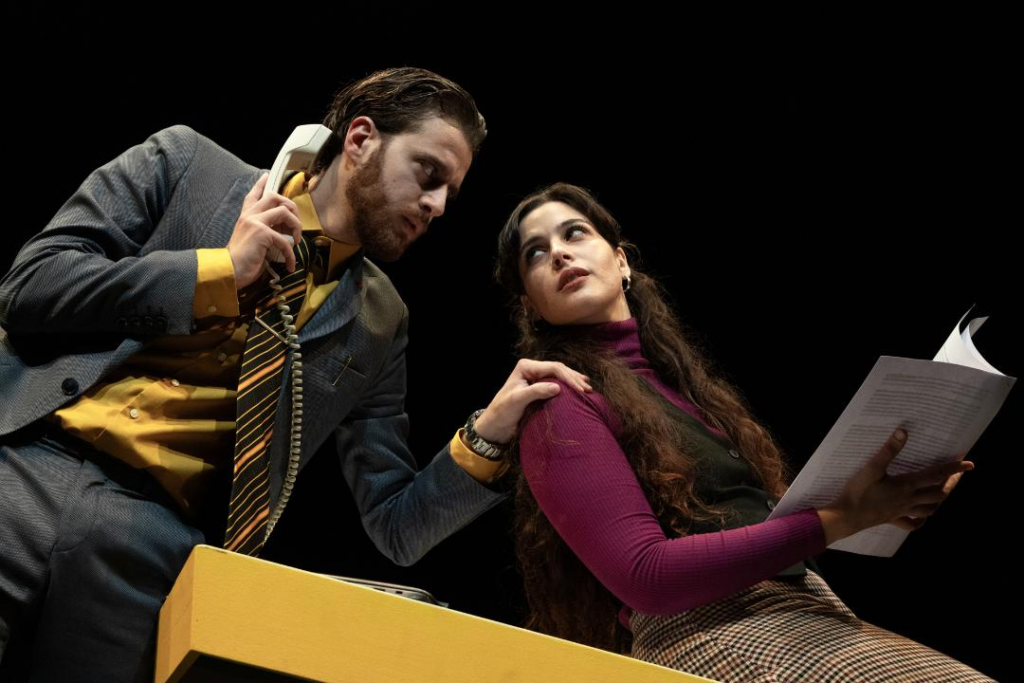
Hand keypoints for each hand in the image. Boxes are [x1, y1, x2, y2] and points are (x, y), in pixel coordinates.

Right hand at [227, 173, 303, 288]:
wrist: (228, 271)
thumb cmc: (240, 262)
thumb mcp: (251, 242)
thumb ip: (263, 232)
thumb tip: (283, 235)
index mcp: (245, 217)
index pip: (253, 195)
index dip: (261, 184)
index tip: (267, 175)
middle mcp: (250, 215)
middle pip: (274, 196)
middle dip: (292, 208)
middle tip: (296, 225)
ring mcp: (255, 222)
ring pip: (285, 212)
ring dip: (297, 227)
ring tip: (296, 242)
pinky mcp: (262, 233)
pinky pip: (285, 240)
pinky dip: (291, 254)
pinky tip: (290, 264)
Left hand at [471, 359, 591, 443]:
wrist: (495, 426)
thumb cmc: (502, 412)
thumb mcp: (517, 400)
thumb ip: (536, 391)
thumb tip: (558, 387)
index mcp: (526, 367)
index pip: (553, 368)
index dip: (568, 378)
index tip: (581, 390)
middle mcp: (532, 369)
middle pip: (559, 369)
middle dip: (574, 378)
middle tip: (588, 389)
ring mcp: (537, 378)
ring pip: (560, 375)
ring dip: (574, 381)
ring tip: (588, 387)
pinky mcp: (540, 388)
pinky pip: (558, 384)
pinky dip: (569, 387)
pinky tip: (578, 389)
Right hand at [817, 428, 973, 544]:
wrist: (846, 516)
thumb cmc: (858, 492)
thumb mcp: (872, 468)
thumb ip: (889, 450)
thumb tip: (903, 432)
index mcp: (906, 485)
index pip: (936, 475)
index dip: (954, 468)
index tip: (969, 464)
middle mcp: (909, 500)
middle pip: (939, 494)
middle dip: (951, 483)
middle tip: (958, 474)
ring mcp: (902, 511)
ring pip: (930, 509)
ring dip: (940, 500)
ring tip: (943, 491)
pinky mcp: (892, 519)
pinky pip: (912, 524)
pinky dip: (921, 520)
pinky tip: (922, 517)